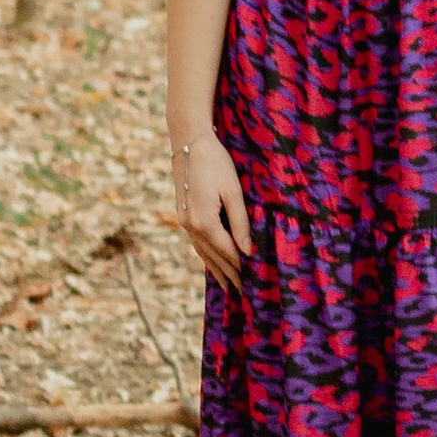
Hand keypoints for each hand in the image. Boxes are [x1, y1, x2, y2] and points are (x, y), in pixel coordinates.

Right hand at [175, 127, 251, 287]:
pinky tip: (212, 261)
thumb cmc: (216, 163)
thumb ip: (240, 223)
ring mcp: (184, 222)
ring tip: (227, 286)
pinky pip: (196, 242)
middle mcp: (191, 226)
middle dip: (229, 275)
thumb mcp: (233, 191)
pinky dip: (206, 255)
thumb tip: (247, 251)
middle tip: (243, 293)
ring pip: (202, 252)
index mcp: (205, 222)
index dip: (241, 268)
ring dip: (216, 270)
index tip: (253, 283)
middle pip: (214, 257)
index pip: (228, 252)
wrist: (188, 143)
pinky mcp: (183, 215)